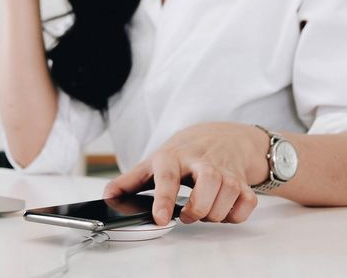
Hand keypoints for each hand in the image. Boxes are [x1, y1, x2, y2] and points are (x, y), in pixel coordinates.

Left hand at [104, 122, 269, 224]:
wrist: (220, 137)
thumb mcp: (152, 164)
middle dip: (199, 207)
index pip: (168, 176)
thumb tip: (107, 197)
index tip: (160, 218)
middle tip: (187, 215)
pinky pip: (247, 202)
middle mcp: (201, 161)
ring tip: (203, 211)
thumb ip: (128, 182)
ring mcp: (225, 170)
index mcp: (173, 158)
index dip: (164, 199)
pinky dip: (237, 214)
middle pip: (209, 182)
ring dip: (216, 212)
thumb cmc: (182, 153)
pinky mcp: (243, 180)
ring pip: (230, 193)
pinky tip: (222, 210)